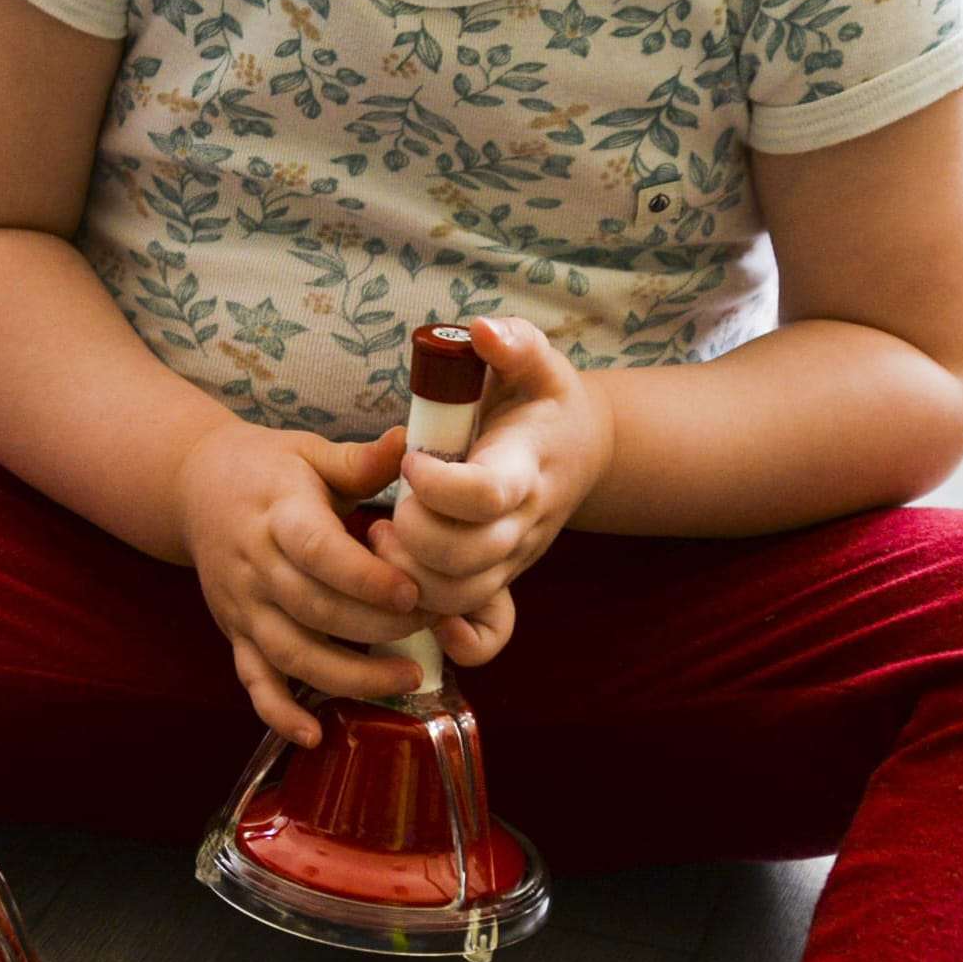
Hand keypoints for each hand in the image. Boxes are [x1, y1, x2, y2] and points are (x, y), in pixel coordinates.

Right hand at [175, 420, 438, 745]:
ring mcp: (242, 606)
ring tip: (404, 681)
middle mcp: (254, 565)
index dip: (364, 577)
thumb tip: (412, 443)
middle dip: (374, 629)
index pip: (317, 552)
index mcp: (277, 515)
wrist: (193, 487)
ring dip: (346, 676)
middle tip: (430, 631)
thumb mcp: (311, 453)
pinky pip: (254, 681)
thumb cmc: (268, 468)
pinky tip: (313, 736)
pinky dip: (279, 713)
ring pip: (289, 653)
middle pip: (313, 610)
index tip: (411, 592)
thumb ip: (363, 460)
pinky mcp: (235, 633)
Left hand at [368, 315, 614, 666]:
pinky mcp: (499, 582)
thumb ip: (512, 344)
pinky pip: (481, 632)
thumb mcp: (535, 361)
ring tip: (383, 534)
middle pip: (464, 555)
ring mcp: (511, 559)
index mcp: (525, 468)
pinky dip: (445, 628)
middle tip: (388, 503)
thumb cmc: (542, 401)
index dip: (438, 485)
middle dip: (411, 533)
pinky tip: (411, 591)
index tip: (412, 461)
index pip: (484, 494)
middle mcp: (522, 524)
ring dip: (410, 575)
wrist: (579, 449)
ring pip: (459, 595)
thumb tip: (480, 330)